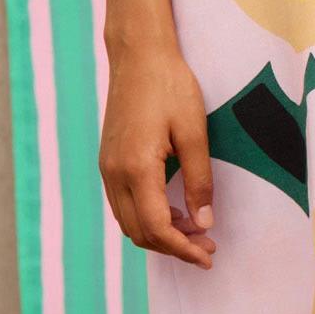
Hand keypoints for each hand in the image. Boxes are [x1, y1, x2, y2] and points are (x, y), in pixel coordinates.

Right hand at [101, 41, 215, 265]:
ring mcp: (106, 168)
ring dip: (160, 234)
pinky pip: (124, 204)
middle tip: (208, 246)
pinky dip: (147, 217)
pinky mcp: (108, 161)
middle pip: (139, 232)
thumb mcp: (195, 133)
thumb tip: (203, 222)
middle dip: (174, 247)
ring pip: (129, 222)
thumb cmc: (170, 87)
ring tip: (195, 230)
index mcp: (136, 168)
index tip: (207, 256)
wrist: (139, 56)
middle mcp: (114, 173)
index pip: (157, 228)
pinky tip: (173, 210)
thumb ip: (199, 180)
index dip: (183, 249)